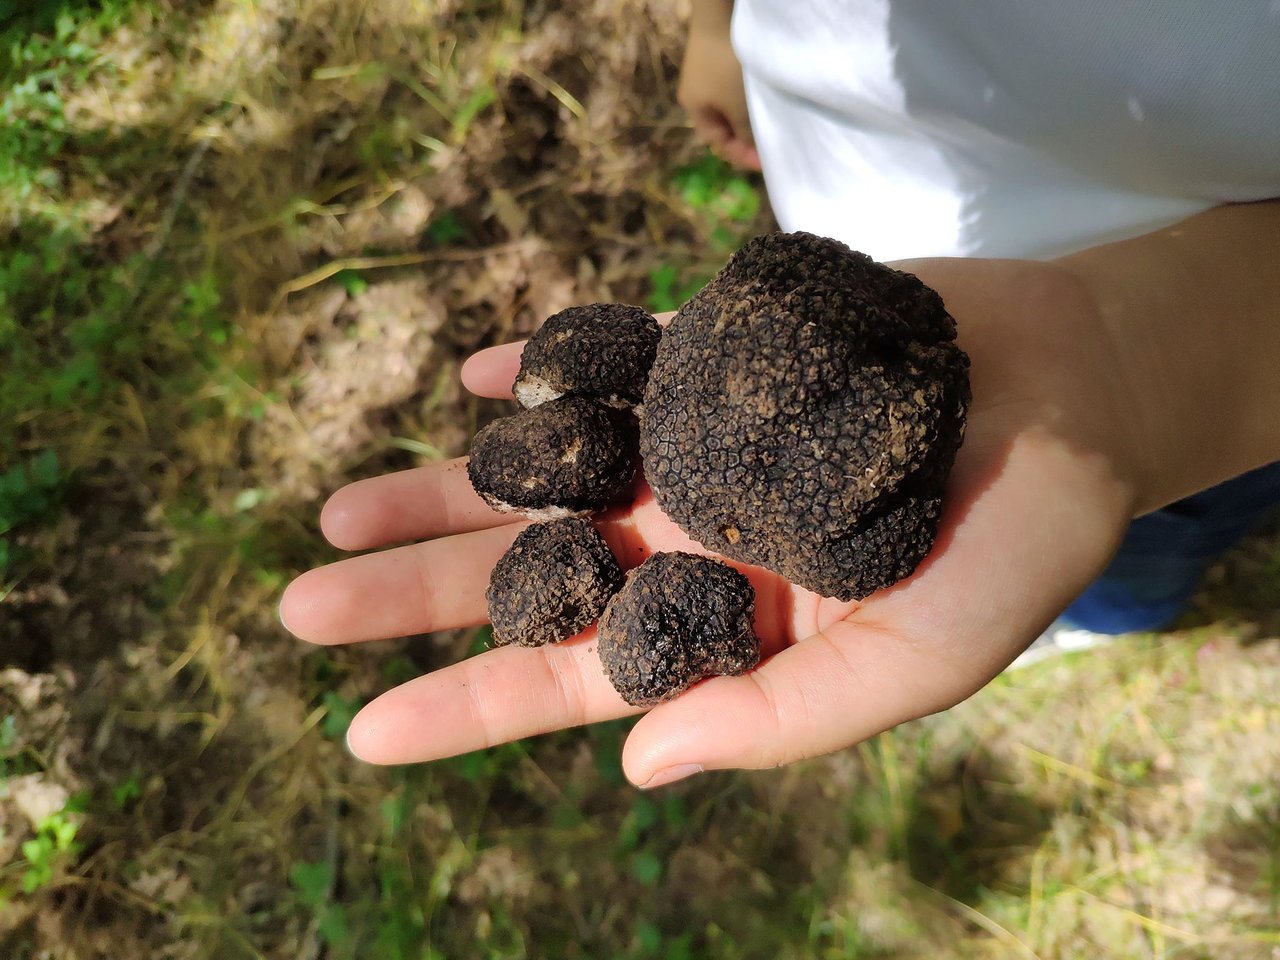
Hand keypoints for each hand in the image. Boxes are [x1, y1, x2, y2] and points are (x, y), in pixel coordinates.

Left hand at [280, 259, 1144, 785]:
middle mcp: (696, 541)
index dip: (472, 705)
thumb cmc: (1015, 539)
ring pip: (543, 476)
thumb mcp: (922, 656)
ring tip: (337, 508)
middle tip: (303, 600)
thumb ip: (786, 715)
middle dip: (422, 590)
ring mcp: (697, 449)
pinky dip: (547, 370)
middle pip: (533, 574)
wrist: (1073, 396)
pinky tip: (477, 380)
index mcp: (733, 624)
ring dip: (445, 489)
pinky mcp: (717, 363)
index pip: (579, 678)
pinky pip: (610, 365)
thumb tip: (637, 767)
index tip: (360, 735)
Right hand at [678, 3, 760, 170]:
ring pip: (730, 105)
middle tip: (769, 144)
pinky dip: (747, 97)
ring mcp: (706, 72)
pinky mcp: (718, 55)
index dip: (741, 156)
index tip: (766, 163)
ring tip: (768, 122)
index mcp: (695, 109)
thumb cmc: (728, 67)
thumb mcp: (739, 106)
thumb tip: (752, 148)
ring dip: (748, 116)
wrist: (722, 14)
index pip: (719, 143)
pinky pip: (733, 87)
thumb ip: (746, 132)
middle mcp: (696, 92)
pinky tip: (762, 97)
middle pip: (724, 124)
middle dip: (745, 136)